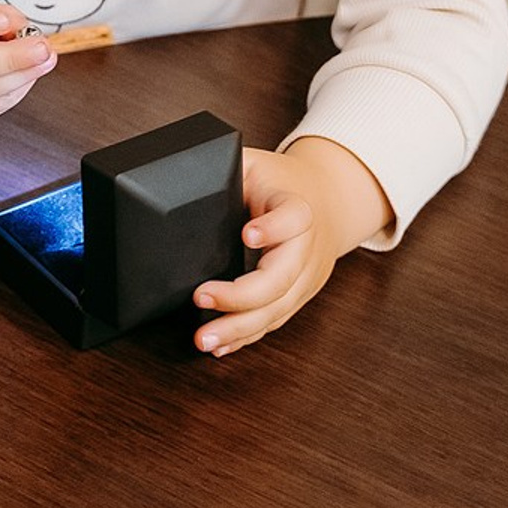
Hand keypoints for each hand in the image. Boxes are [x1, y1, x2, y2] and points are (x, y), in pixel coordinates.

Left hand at [190, 137, 390, 357]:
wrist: (330, 199)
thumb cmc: (281, 181)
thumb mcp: (254, 162)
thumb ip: (224, 167)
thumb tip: (177, 174)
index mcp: (299, 207)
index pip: (294, 217)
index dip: (273, 229)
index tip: (246, 235)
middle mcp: (307, 247)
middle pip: (282, 277)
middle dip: (241, 295)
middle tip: (200, 296)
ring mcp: (307, 277)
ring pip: (278, 309)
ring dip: (239, 327)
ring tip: (204, 338)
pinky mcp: (300, 296)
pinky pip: (274, 321)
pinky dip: (247, 336)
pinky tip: (222, 345)